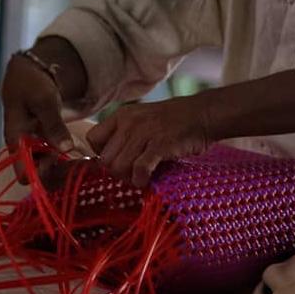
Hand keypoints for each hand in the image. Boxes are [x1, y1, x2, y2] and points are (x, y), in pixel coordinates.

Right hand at [0, 53, 71, 181]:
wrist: (28, 72)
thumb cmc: (32, 84)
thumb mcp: (44, 100)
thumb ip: (53, 124)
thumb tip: (65, 149)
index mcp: (16, 140)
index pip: (24, 173)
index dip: (43, 175)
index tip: (64, 164)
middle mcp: (23, 149)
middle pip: (38, 175)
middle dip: (60, 174)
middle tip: (82, 165)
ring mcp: (33, 147)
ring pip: (48, 169)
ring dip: (65, 168)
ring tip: (85, 161)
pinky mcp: (43, 143)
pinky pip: (53, 159)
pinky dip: (67, 159)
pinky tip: (82, 154)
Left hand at [86, 96, 211, 187]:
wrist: (201, 114)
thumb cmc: (171, 122)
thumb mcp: (141, 120)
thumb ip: (123, 135)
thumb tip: (107, 162)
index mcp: (122, 115)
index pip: (93, 139)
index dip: (102, 154)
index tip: (118, 159)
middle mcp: (129, 122)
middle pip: (105, 159)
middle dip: (116, 172)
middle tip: (131, 174)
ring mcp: (144, 132)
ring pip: (118, 166)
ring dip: (128, 178)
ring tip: (140, 177)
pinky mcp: (160, 144)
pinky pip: (139, 169)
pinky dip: (140, 180)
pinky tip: (147, 179)